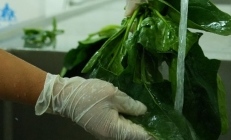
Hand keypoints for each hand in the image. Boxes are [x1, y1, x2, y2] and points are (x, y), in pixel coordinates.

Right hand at [35, 73, 151, 139]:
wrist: (64, 95)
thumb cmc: (89, 95)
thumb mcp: (112, 94)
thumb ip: (130, 104)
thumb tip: (144, 111)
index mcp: (115, 129)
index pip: (140, 135)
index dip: (154, 133)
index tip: (167, 130)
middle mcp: (110, 135)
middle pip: (133, 135)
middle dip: (146, 129)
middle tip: (160, 120)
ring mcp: (105, 131)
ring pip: (126, 131)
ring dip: (136, 125)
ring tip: (149, 115)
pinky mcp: (101, 125)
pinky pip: (118, 126)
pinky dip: (127, 121)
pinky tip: (133, 111)